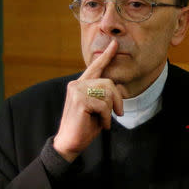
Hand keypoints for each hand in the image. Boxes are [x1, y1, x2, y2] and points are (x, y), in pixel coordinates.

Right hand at [53, 40, 124, 161]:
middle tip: (118, 113)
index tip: (115, 44)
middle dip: (118, 99)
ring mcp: (77, 91)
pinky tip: (102, 125)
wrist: (70, 144)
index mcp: (80, 84)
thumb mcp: (98, 109)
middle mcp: (77, 84)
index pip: (95, 67)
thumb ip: (104, 96)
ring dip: (111, 110)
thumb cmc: (85, 127)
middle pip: (109, 82)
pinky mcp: (79, 101)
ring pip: (107, 93)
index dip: (106, 56)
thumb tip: (119, 88)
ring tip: (105, 121)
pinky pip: (104, 105)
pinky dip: (107, 118)